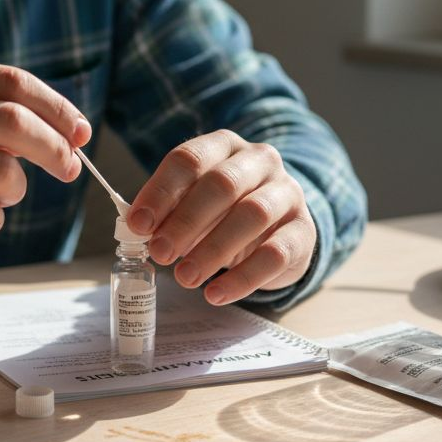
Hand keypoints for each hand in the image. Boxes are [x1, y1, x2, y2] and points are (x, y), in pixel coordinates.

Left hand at [127, 130, 315, 304]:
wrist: (278, 228)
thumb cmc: (224, 212)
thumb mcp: (193, 204)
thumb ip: (167, 212)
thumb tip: (138, 230)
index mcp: (224, 146)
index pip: (189, 159)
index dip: (161, 192)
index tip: (138, 224)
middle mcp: (260, 161)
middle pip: (222, 184)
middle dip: (186, 221)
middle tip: (160, 253)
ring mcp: (287, 193)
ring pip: (253, 215)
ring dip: (213, 249)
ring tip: (184, 278)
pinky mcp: (304, 231)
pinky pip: (276, 253)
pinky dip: (243, 278)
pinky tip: (215, 295)